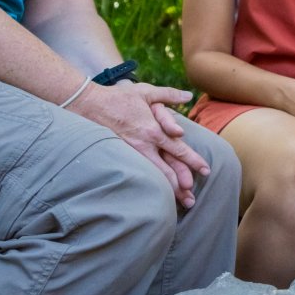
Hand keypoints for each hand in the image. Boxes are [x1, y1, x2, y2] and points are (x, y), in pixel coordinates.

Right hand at [68, 82, 207, 206]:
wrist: (87, 103)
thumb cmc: (118, 96)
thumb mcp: (147, 92)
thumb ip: (170, 95)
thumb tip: (189, 95)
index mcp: (154, 130)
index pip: (179, 149)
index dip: (193, 161)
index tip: (206, 171)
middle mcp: (144, 145)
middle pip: (167, 169)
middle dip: (180, 185)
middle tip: (192, 200)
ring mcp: (131, 152)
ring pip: (152, 176)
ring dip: (166, 190)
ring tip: (176, 203)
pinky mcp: (119, 156)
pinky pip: (136, 173)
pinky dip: (146, 185)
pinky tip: (151, 195)